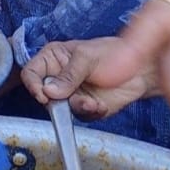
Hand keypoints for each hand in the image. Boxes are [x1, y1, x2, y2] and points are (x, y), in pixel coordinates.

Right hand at [20, 39, 154, 121]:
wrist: (139, 69)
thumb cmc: (112, 52)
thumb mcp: (86, 57)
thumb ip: (68, 74)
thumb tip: (49, 91)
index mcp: (52, 59)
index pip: (30, 73)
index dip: (33, 85)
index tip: (44, 94)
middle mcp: (57, 78)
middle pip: (43, 95)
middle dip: (57, 101)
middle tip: (71, 99)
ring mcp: (70, 95)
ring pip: (61, 110)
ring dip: (77, 107)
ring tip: (92, 103)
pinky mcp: (84, 108)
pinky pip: (80, 116)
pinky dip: (91, 113)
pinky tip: (100, 105)